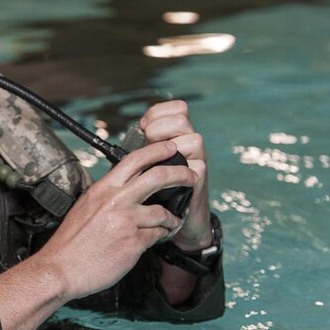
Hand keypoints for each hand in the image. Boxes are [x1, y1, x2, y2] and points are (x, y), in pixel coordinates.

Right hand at [34, 140, 195, 301]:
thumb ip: (107, 196)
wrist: (61, 267)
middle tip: (191, 176)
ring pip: (163, 212)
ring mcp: (126, 222)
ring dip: (173, 218)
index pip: (134, 160)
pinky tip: (161, 236)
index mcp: (103, 188)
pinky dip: (162, 235)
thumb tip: (125, 189)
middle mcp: (115, 201)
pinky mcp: (133, 243)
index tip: (170, 147)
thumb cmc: (71, 241)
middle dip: (181, 174)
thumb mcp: (86, 206)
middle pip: (157, 177)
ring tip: (174, 221)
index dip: (157, 150)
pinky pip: (157, 235)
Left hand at [138, 100, 211, 251]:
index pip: (174, 108)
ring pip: (193, 137)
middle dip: (160, 127)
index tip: (143, 126)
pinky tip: (168, 174)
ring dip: (170, 146)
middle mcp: (187, 143)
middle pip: (182, 116)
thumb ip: (139, 148)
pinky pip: (195, 165)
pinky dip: (179, 169)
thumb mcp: (141, 165)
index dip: (157, 113)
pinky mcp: (199, 179)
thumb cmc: (151, 192)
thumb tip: (130, 133)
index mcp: (173, 135)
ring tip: (159, 159)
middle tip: (148, 141)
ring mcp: (196, 160)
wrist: (171, 221)